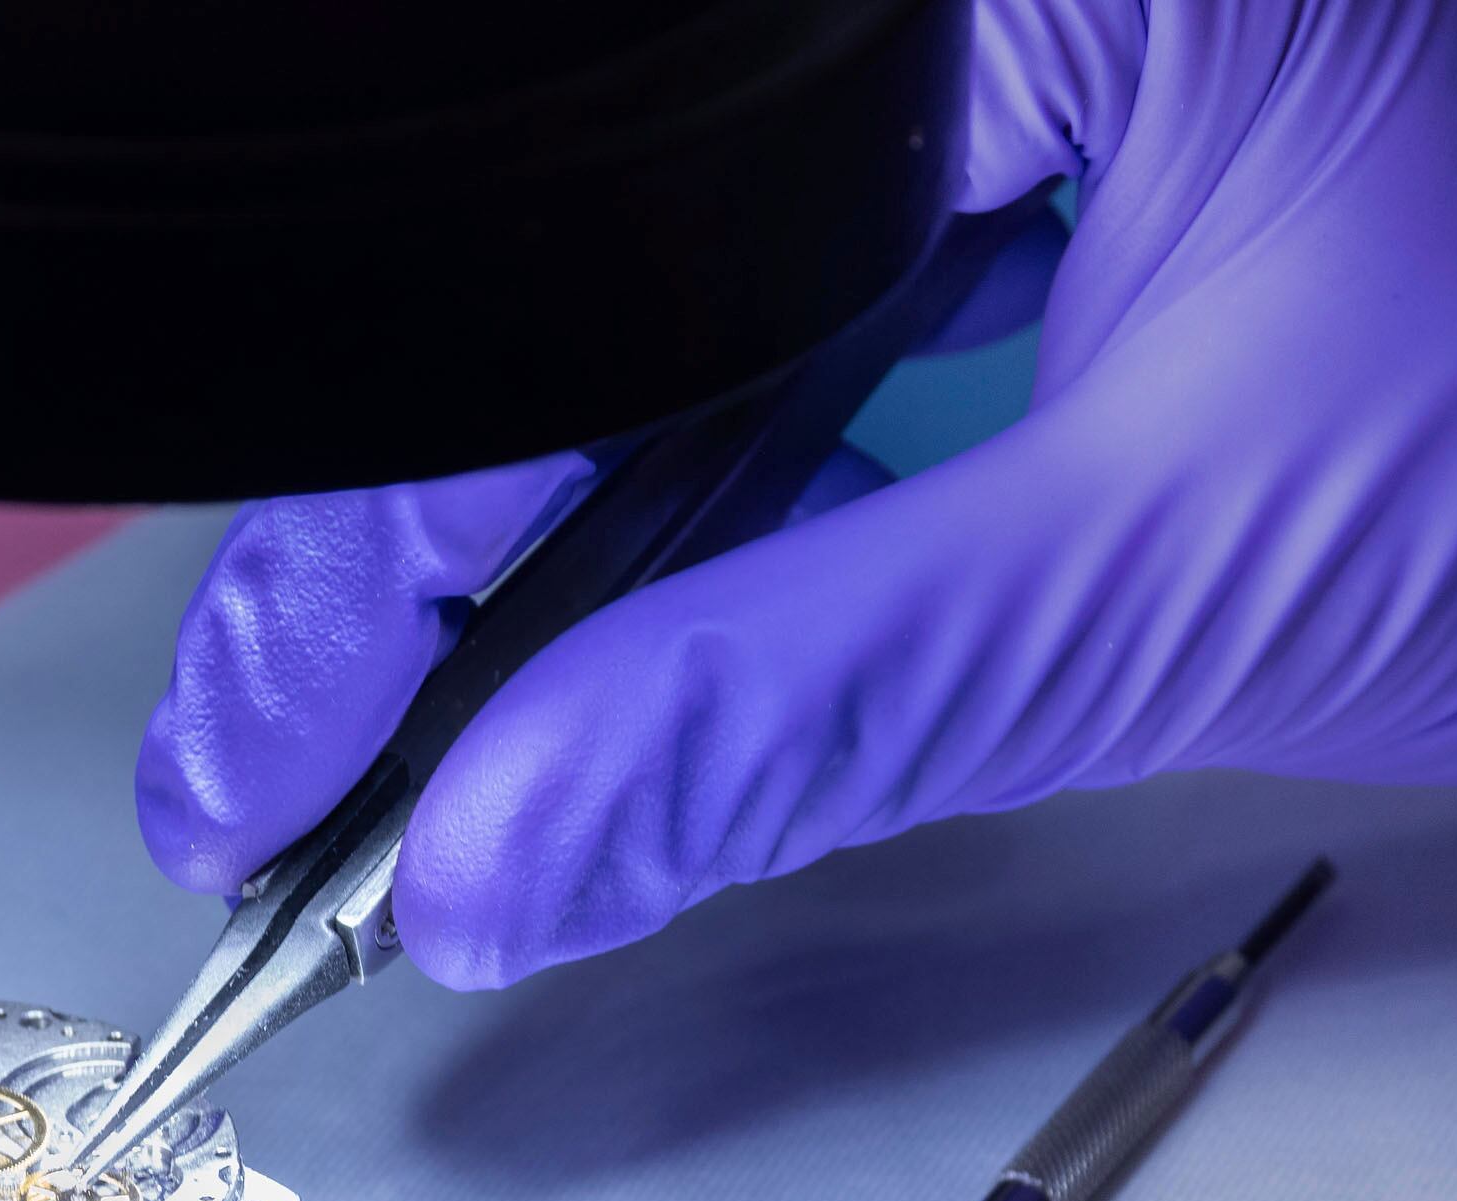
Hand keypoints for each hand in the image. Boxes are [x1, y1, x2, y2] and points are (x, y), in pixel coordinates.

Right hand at [138, 0, 1456, 987]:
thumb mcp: (1194, 563)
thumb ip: (812, 707)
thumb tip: (498, 860)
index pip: (580, 275)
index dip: (378, 554)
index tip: (262, 772)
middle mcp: (972, 6)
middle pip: (583, 276)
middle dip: (431, 562)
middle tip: (295, 789)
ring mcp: (1004, 65)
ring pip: (666, 308)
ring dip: (547, 548)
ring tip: (411, 746)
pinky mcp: (1048, 134)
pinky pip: (792, 320)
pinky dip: (700, 503)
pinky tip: (614, 639)